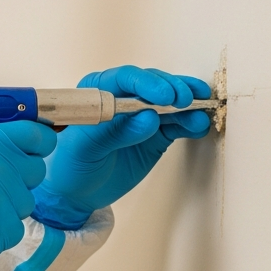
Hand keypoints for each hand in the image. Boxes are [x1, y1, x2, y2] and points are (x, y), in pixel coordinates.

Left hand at [31, 65, 212, 229]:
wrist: (76, 191)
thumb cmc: (69, 164)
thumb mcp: (83, 148)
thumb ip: (114, 133)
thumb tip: (149, 117)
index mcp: (97, 93)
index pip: (124, 79)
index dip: (146, 83)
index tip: (163, 96)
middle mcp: (123, 98)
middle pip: (153, 85)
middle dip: (172, 90)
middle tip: (186, 101)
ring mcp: (142, 116)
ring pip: (170, 103)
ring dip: (188, 105)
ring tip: (201, 112)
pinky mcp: (156, 135)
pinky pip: (177, 125)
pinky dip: (190, 123)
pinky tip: (199, 125)